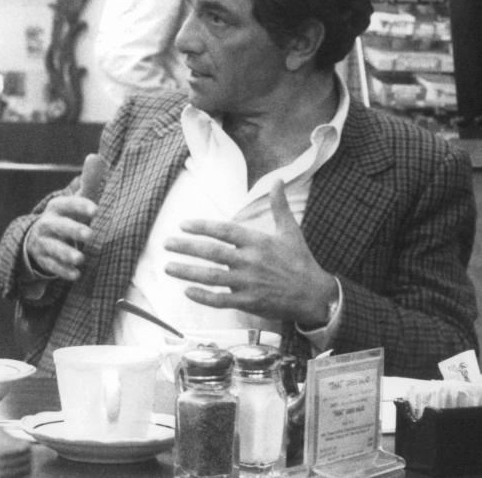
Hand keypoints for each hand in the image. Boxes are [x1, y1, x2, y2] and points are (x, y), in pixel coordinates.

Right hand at [26, 153, 106, 280]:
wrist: (39, 237)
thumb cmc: (68, 216)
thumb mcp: (77, 200)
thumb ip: (89, 181)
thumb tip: (96, 156)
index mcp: (57, 207)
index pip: (68, 204)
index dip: (80, 206)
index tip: (96, 209)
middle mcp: (47, 223)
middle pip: (59, 226)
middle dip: (73, 230)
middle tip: (91, 234)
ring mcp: (43, 242)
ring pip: (53, 247)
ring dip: (67, 253)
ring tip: (81, 259)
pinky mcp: (43, 259)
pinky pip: (51, 266)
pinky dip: (63, 271)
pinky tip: (76, 274)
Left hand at [163, 181, 337, 326]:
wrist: (315, 295)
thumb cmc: (300, 260)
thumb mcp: (290, 230)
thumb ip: (279, 205)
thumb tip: (278, 179)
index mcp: (258, 241)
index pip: (224, 231)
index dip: (202, 227)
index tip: (182, 225)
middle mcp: (251, 261)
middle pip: (212, 252)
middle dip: (186, 247)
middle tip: (166, 244)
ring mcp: (248, 283)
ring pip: (212, 277)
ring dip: (187, 272)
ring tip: (168, 267)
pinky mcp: (249, 301)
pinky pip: (221, 300)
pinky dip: (203, 297)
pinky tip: (186, 292)